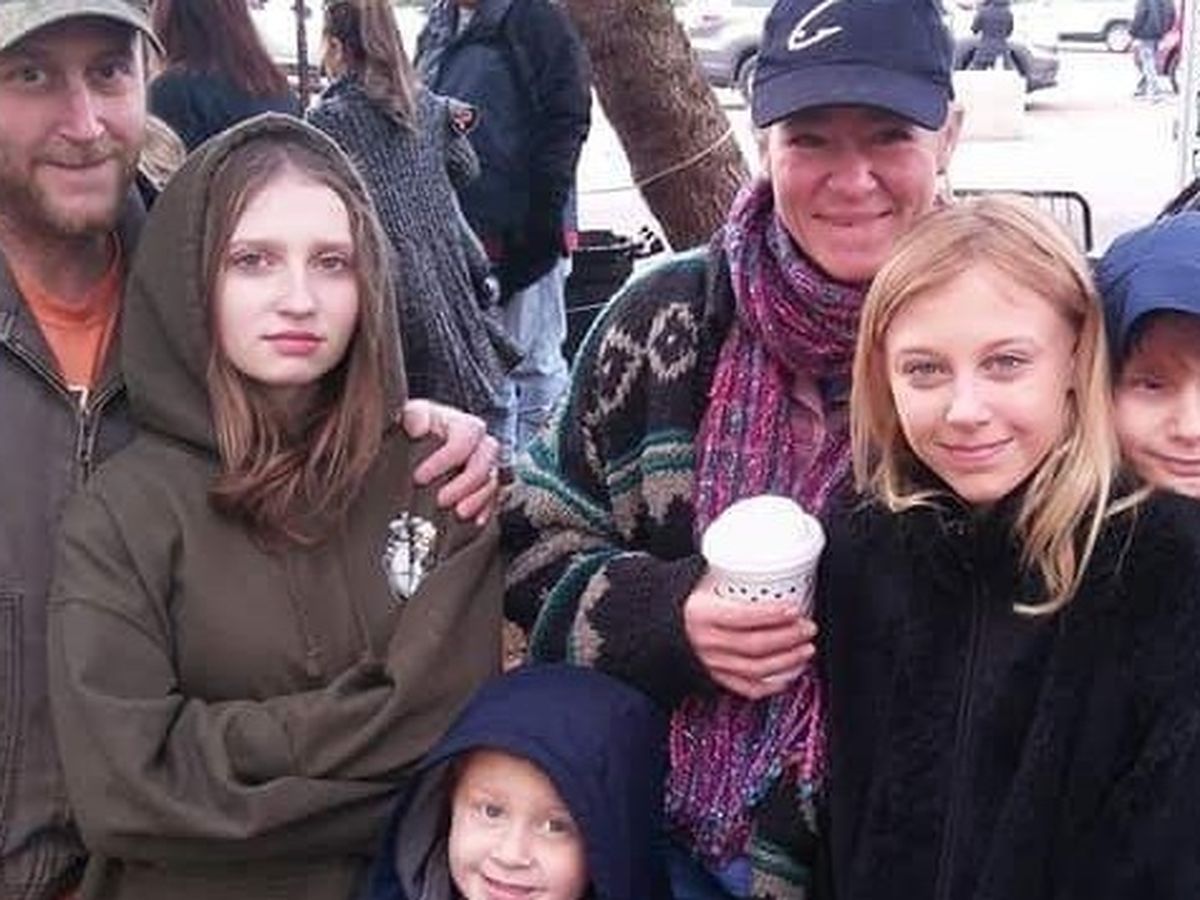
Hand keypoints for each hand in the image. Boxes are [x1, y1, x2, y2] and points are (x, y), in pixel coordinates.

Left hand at [402, 400, 499, 524]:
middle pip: (486, 460)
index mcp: (462, 424)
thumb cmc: (413, 432)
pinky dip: (486, 510)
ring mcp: (485, 465)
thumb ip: (413, 415)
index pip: (465, 437)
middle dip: (465, 483)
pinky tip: (474, 520)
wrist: (414, 449)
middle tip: (441, 500)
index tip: (419, 477)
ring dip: (477, 499)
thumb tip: (417, 426)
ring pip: (492, 480)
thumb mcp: (409, 417)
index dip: (445, 459)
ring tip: (458, 513)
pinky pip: (495, 498)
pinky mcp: (486, 485)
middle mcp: (479, 442)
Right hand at [683, 571, 816, 700]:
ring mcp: (711, 663)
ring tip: (806, 649)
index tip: (794, 609)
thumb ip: (727, 573)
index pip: (742, 616)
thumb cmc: (681, 599)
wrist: (654, 625)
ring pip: (755, 669)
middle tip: (808, 628)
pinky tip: (787, 674)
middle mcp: (706, 641)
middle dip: (787, 638)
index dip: (772, 614)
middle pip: (754, 645)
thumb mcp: (698, 580)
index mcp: (701, 613)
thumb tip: (759, 561)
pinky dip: (771, 685)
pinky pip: (747, 688)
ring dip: (786, 661)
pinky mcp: (714, 677)